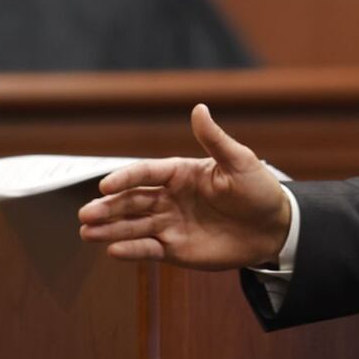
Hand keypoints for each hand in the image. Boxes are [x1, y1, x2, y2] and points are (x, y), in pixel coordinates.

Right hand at [78, 103, 290, 269]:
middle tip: (85, 214)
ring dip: (110, 228)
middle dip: (108, 207)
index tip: (104, 185)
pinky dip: (131, 250)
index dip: (125, 178)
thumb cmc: (258, 189)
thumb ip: (215, 139)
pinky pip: (148, 248)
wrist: (273, 228)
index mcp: (181, 172)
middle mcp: (170, 197)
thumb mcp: (238, 161)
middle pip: (132, 201)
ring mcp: (171, 223)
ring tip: (86, 232)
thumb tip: (199, 108)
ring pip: (133, 225)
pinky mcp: (176, 249)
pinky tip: (112, 250)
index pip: (146, 173)